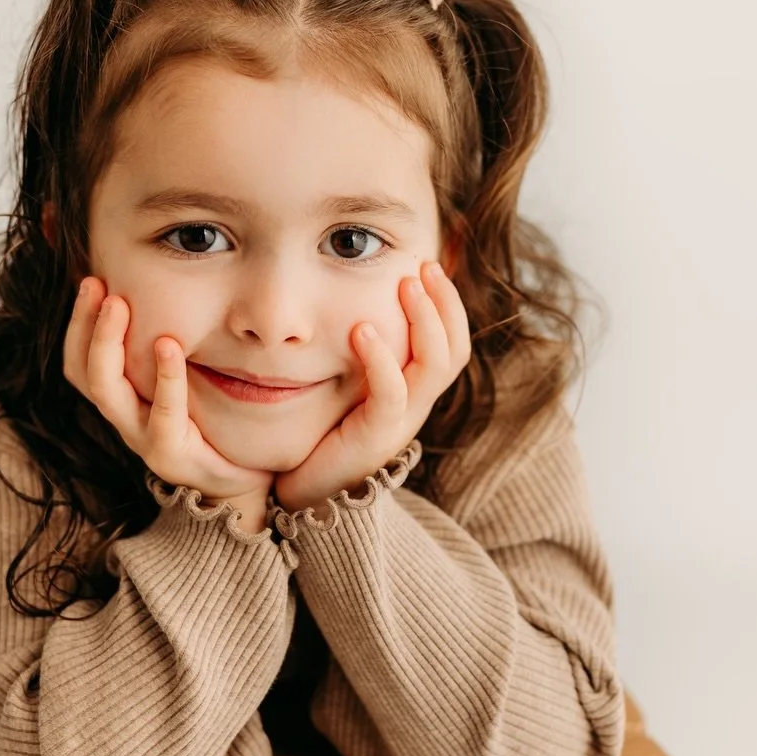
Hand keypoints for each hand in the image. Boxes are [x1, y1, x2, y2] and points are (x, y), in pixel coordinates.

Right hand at [63, 276, 273, 507]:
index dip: (77, 323)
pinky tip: (169, 345)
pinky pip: (163, 413)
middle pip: (83, 372)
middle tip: (97, 284)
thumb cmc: (211, 425)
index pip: (79, 362)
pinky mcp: (170, 453)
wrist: (239, 480)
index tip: (89, 280)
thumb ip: (169, 351)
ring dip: (108, 344)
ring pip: (107, 392)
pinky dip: (165, 377)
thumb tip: (168, 295)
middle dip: (85, 324)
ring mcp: (142, 438)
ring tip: (120, 306)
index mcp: (121, 401)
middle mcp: (123, 418)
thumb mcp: (184, 384)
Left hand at [273, 259, 471, 520]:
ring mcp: (400, 423)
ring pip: (434, 368)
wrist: (302, 489)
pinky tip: (361, 329)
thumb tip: (352, 299)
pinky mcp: (374, 438)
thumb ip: (357, 349)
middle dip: (443, 305)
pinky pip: (391, 395)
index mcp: (414, 391)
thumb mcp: (345, 382)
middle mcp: (416, 406)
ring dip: (423, 322)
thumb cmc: (320, 431)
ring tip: (404, 286)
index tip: (430, 266)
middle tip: (422, 267)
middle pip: (454, 351)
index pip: (452, 344)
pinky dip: (381, 359)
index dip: (448, 305)